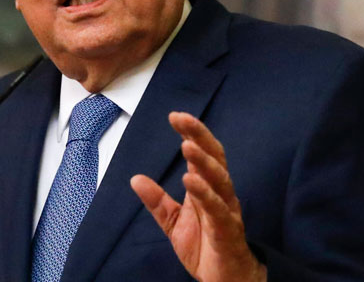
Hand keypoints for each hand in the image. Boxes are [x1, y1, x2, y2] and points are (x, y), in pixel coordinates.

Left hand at [130, 112, 266, 281]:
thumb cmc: (205, 248)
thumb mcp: (173, 222)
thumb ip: (157, 201)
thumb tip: (135, 178)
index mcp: (208, 188)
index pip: (202, 154)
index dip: (192, 134)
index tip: (175, 116)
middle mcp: (221, 194)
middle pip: (214, 158)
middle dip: (199, 136)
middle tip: (181, 118)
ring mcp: (227, 211)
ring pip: (220, 180)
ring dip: (204, 162)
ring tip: (187, 146)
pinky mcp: (228, 231)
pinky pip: (218, 210)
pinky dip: (205, 194)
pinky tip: (190, 180)